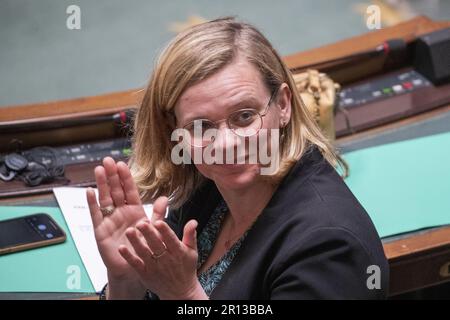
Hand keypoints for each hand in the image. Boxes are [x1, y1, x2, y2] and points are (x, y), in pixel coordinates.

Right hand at [85, 157, 166, 285]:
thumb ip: (158, 214)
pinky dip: (92, 203)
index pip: (129, 191)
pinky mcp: (100, 231)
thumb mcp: (153, 230)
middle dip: (112, 176)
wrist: (132, 268)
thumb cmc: (142, 248)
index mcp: (134, 211)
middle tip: (108, 160)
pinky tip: (89, 191)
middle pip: (115, 191)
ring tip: (99, 170)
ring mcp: (109, 220)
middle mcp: (120, 213)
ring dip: (101, 184)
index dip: (125, 178)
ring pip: (105, 199)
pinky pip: (96, 215)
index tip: (122, 164)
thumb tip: (165, 198)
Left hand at [118, 215, 207, 299]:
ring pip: (144, 253)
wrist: (180, 292)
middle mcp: (166, 260)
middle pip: (156, 245)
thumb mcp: (192, 252)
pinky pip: (136, 265)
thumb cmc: (186, 269)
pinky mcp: (145, 274)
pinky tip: (121, 248)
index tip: (158, 222)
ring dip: (136, 242)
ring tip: (129, 231)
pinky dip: (128, 257)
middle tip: (140, 223)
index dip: (165, 231)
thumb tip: (193, 221)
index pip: (171, 240)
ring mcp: (155, 268)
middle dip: (148, 234)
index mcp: (178, 252)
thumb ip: (190, 235)